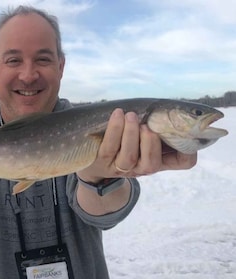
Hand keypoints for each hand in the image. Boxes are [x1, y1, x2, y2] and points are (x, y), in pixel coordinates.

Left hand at [77, 108, 196, 181]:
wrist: (93, 158)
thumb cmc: (124, 139)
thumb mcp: (143, 135)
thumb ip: (156, 124)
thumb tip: (169, 105)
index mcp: (158, 160)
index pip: (182, 162)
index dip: (188, 152)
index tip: (185, 132)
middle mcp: (141, 168)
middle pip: (151, 164)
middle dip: (150, 142)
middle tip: (148, 124)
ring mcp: (121, 168)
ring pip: (129, 156)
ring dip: (131, 134)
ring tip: (131, 115)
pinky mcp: (102, 162)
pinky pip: (109, 147)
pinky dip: (115, 129)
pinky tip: (118, 114)